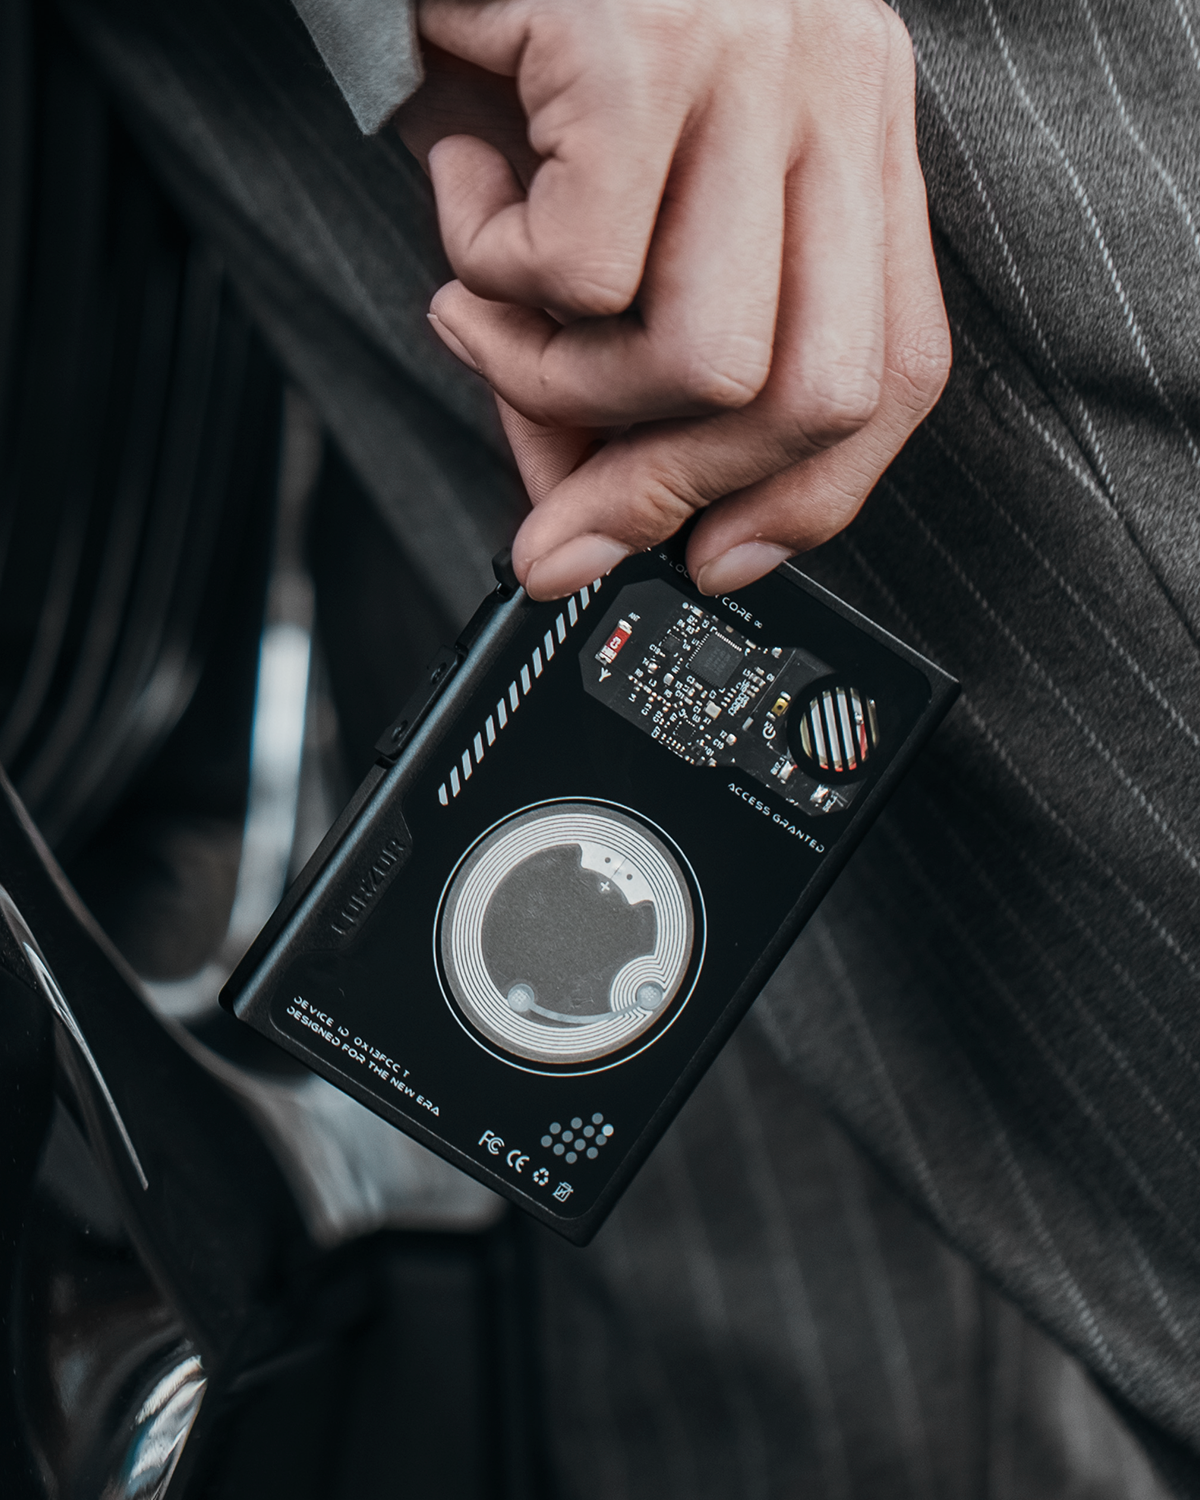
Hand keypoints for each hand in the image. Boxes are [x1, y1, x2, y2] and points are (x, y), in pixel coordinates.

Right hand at [396, 0, 949, 600]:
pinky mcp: (646, 50)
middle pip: (814, 394)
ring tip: (484, 309)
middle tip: (562, 512)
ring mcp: (755, 64)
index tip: (725, 559)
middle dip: (669, 488)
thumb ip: (601, 380)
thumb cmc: (526, 37)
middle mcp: (835, 90)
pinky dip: (494, 282)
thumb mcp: (596, 219)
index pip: (894, 363)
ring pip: (705, 358)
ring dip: (562, 382)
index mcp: (852, 133)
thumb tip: (581, 525)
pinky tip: (464, 201)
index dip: (814, 497)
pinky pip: (581, 276)